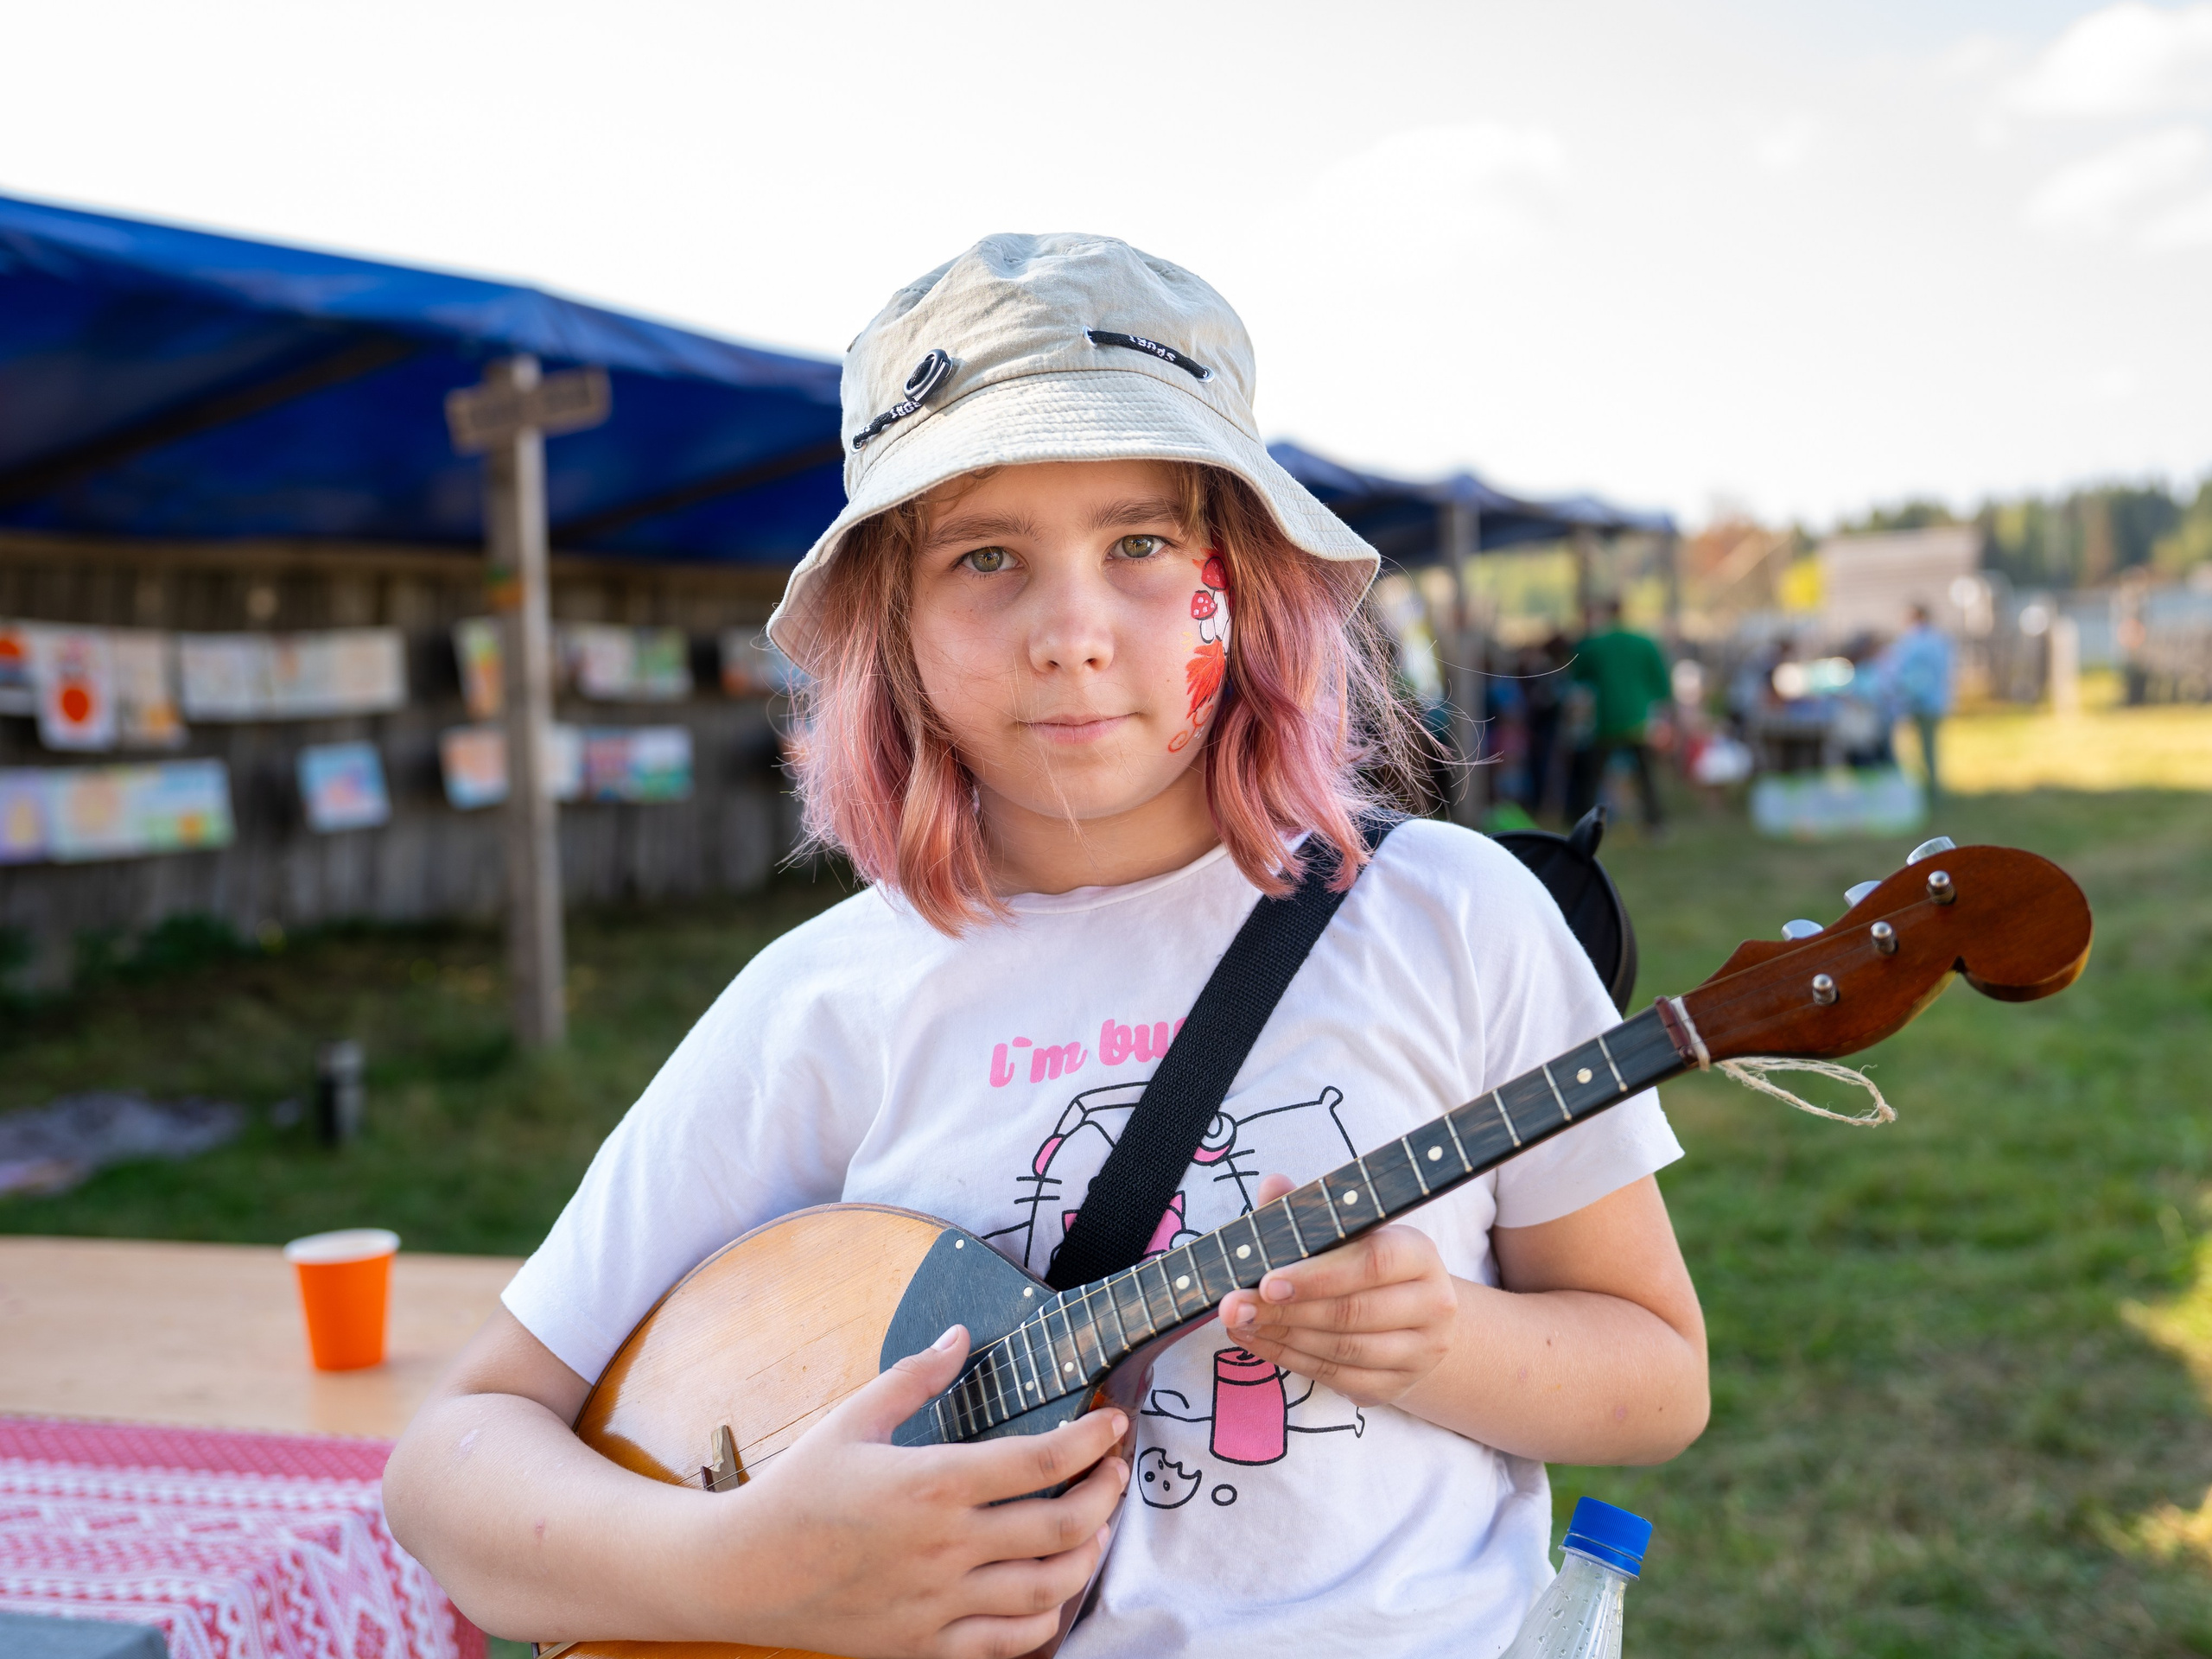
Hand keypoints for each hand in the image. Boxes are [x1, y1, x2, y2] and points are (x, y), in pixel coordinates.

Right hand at [717, 1325, 1128, 1658]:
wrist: (742, 1571)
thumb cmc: (798, 1490)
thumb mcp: (853, 1418)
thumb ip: (915, 1376)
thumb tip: (961, 1336)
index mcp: (931, 1482)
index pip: (1041, 1460)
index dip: (1091, 1440)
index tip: (1113, 1425)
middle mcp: (945, 1546)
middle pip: (1062, 1526)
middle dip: (1106, 1496)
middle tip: (1116, 1474)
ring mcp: (938, 1602)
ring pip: (1048, 1590)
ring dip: (1088, 1556)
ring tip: (1097, 1529)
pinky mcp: (925, 1645)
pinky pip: (1008, 1644)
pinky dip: (1045, 1620)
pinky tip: (1053, 1593)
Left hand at [1216, 1174, 1458, 1408]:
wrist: (1414, 1321)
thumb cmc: (1365, 1264)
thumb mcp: (1346, 1231)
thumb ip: (1308, 1210)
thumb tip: (1273, 1185)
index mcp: (1419, 1253)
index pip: (1373, 1263)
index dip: (1317, 1276)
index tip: (1267, 1282)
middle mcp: (1432, 1304)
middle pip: (1352, 1312)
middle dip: (1285, 1311)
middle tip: (1234, 1306)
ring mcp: (1419, 1352)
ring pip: (1343, 1349)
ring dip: (1283, 1337)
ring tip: (1240, 1323)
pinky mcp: (1396, 1386)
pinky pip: (1337, 1377)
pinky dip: (1291, 1361)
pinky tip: (1259, 1342)